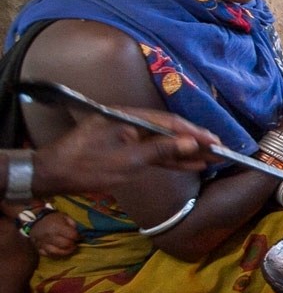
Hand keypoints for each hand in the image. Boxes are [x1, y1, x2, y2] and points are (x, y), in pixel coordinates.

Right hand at [28, 211, 79, 257]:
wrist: (35, 221)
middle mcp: (49, 236)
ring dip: (65, 251)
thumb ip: (73, 225)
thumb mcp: (65, 217)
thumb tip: (79, 234)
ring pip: (56, 252)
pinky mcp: (38, 249)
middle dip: (72, 244)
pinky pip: (48, 255)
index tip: (77, 236)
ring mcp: (42, 243)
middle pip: (65, 245)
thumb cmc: (53, 219)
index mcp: (57, 226)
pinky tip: (59, 250)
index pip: (72, 235)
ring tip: (68, 248)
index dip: (78, 236)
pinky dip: (55, 254)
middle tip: (73, 242)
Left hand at [30, 111, 219, 196]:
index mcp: (129, 117)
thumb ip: (162, 150)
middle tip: (219, 150)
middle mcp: (128, 121)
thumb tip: (192, 142)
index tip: (216, 142)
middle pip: (168, 130)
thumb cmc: (88, 167)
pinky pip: (150, 151)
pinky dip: (168, 158)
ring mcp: (125, 135)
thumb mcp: (129, 161)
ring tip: (210, 158)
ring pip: (161, 142)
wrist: (52, 175)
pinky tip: (188, 164)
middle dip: (194, 141)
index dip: (195, 132)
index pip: (170, 122)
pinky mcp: (122, 148)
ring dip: (184, 151)